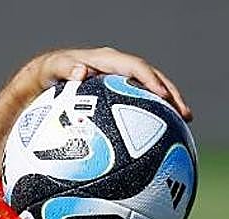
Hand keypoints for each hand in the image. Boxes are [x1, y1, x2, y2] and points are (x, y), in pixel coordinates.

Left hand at [19, 46, 191, 120]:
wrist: (43, 82)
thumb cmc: (46, 76)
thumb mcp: (51, 69)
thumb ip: (64, 68)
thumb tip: (81, 72)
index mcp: (108, 63)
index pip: (135, 68)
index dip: (151, 81)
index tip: (163, 97)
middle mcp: (119, 73)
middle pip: (153, 82)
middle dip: (171, 97)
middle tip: (185, 115)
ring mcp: (120, 87)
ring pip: (149, 97)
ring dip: (167, 111)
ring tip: (183, 130)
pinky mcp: (118, 101)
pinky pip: (138, 110)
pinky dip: (150, 124)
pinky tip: (158, 146)